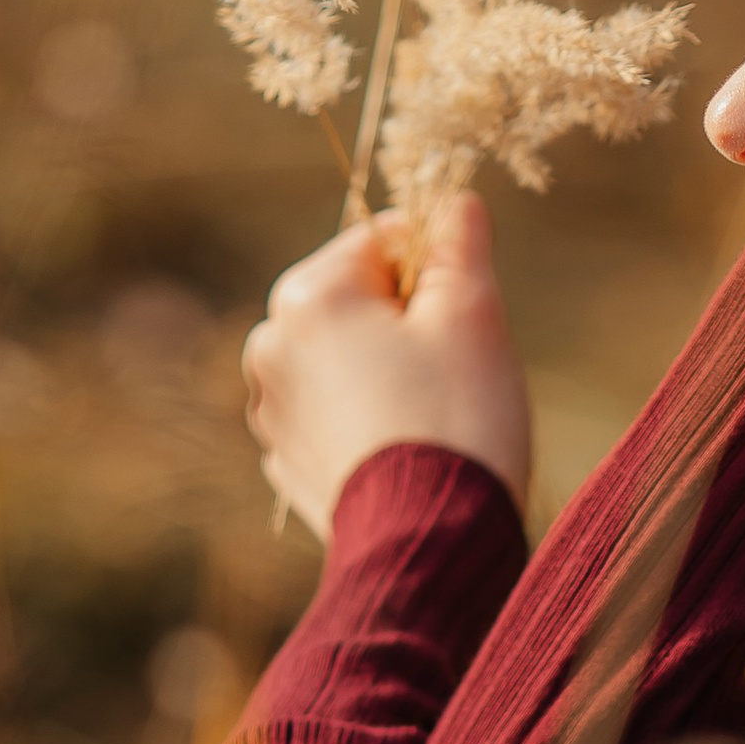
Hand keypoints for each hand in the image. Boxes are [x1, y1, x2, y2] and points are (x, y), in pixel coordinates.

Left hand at [242, 196, 533, 541]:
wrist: (428, 543)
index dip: (436, 265)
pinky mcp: (287, 461)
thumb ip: (460, 244)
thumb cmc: (456, 419)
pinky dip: (367, 422)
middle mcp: (270, 345)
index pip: (380, 239)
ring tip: (431, 417)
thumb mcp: (474, 315)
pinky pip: (333, 417)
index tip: (467, 311)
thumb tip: (453, 200)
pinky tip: (405, 453)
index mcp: (309, 296)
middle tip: (455, 371)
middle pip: (355, 300)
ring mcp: (271, 409)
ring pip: (343, 360)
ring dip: (385, 372)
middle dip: (407, 323)